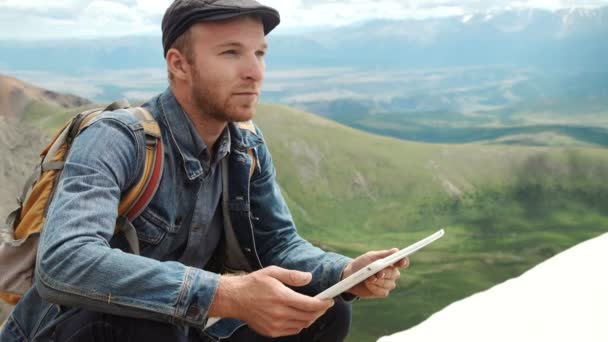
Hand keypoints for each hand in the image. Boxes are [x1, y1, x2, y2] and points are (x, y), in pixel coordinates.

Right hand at [209, 266, 333, 337]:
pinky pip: (292, 330)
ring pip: (302, 325)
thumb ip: (292, 276)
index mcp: (282, 297)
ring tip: (313, 310)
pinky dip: (300, 324)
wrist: (234, 299)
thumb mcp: (273, 272)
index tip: (330, 300)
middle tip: (324, 304)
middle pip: (308, 316)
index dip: (323, 304)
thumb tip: (309, 277)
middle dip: (319, 311)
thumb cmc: (253, 283)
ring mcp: (275, 325)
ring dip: (311, 318)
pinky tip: (299, 316)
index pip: (310, 304)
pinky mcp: (271, 331)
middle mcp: (279, 313)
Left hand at [342, 249, 408, 297]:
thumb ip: (383, 254)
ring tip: (368, 278)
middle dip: (386, 273)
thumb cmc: (361, 264)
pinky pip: (382, 292)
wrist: (350, 276)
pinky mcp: (382, 292)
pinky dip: (374, 288)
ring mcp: (388, 284)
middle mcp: (392, 273)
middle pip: (395, 274)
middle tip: (378, 273)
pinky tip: (368, 284)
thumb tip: (396, 251)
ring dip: (378, 281)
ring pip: (389, 284)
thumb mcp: (370, 257)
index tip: (401, 262)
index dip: (404, 261)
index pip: (402, 262)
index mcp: (390, 263)